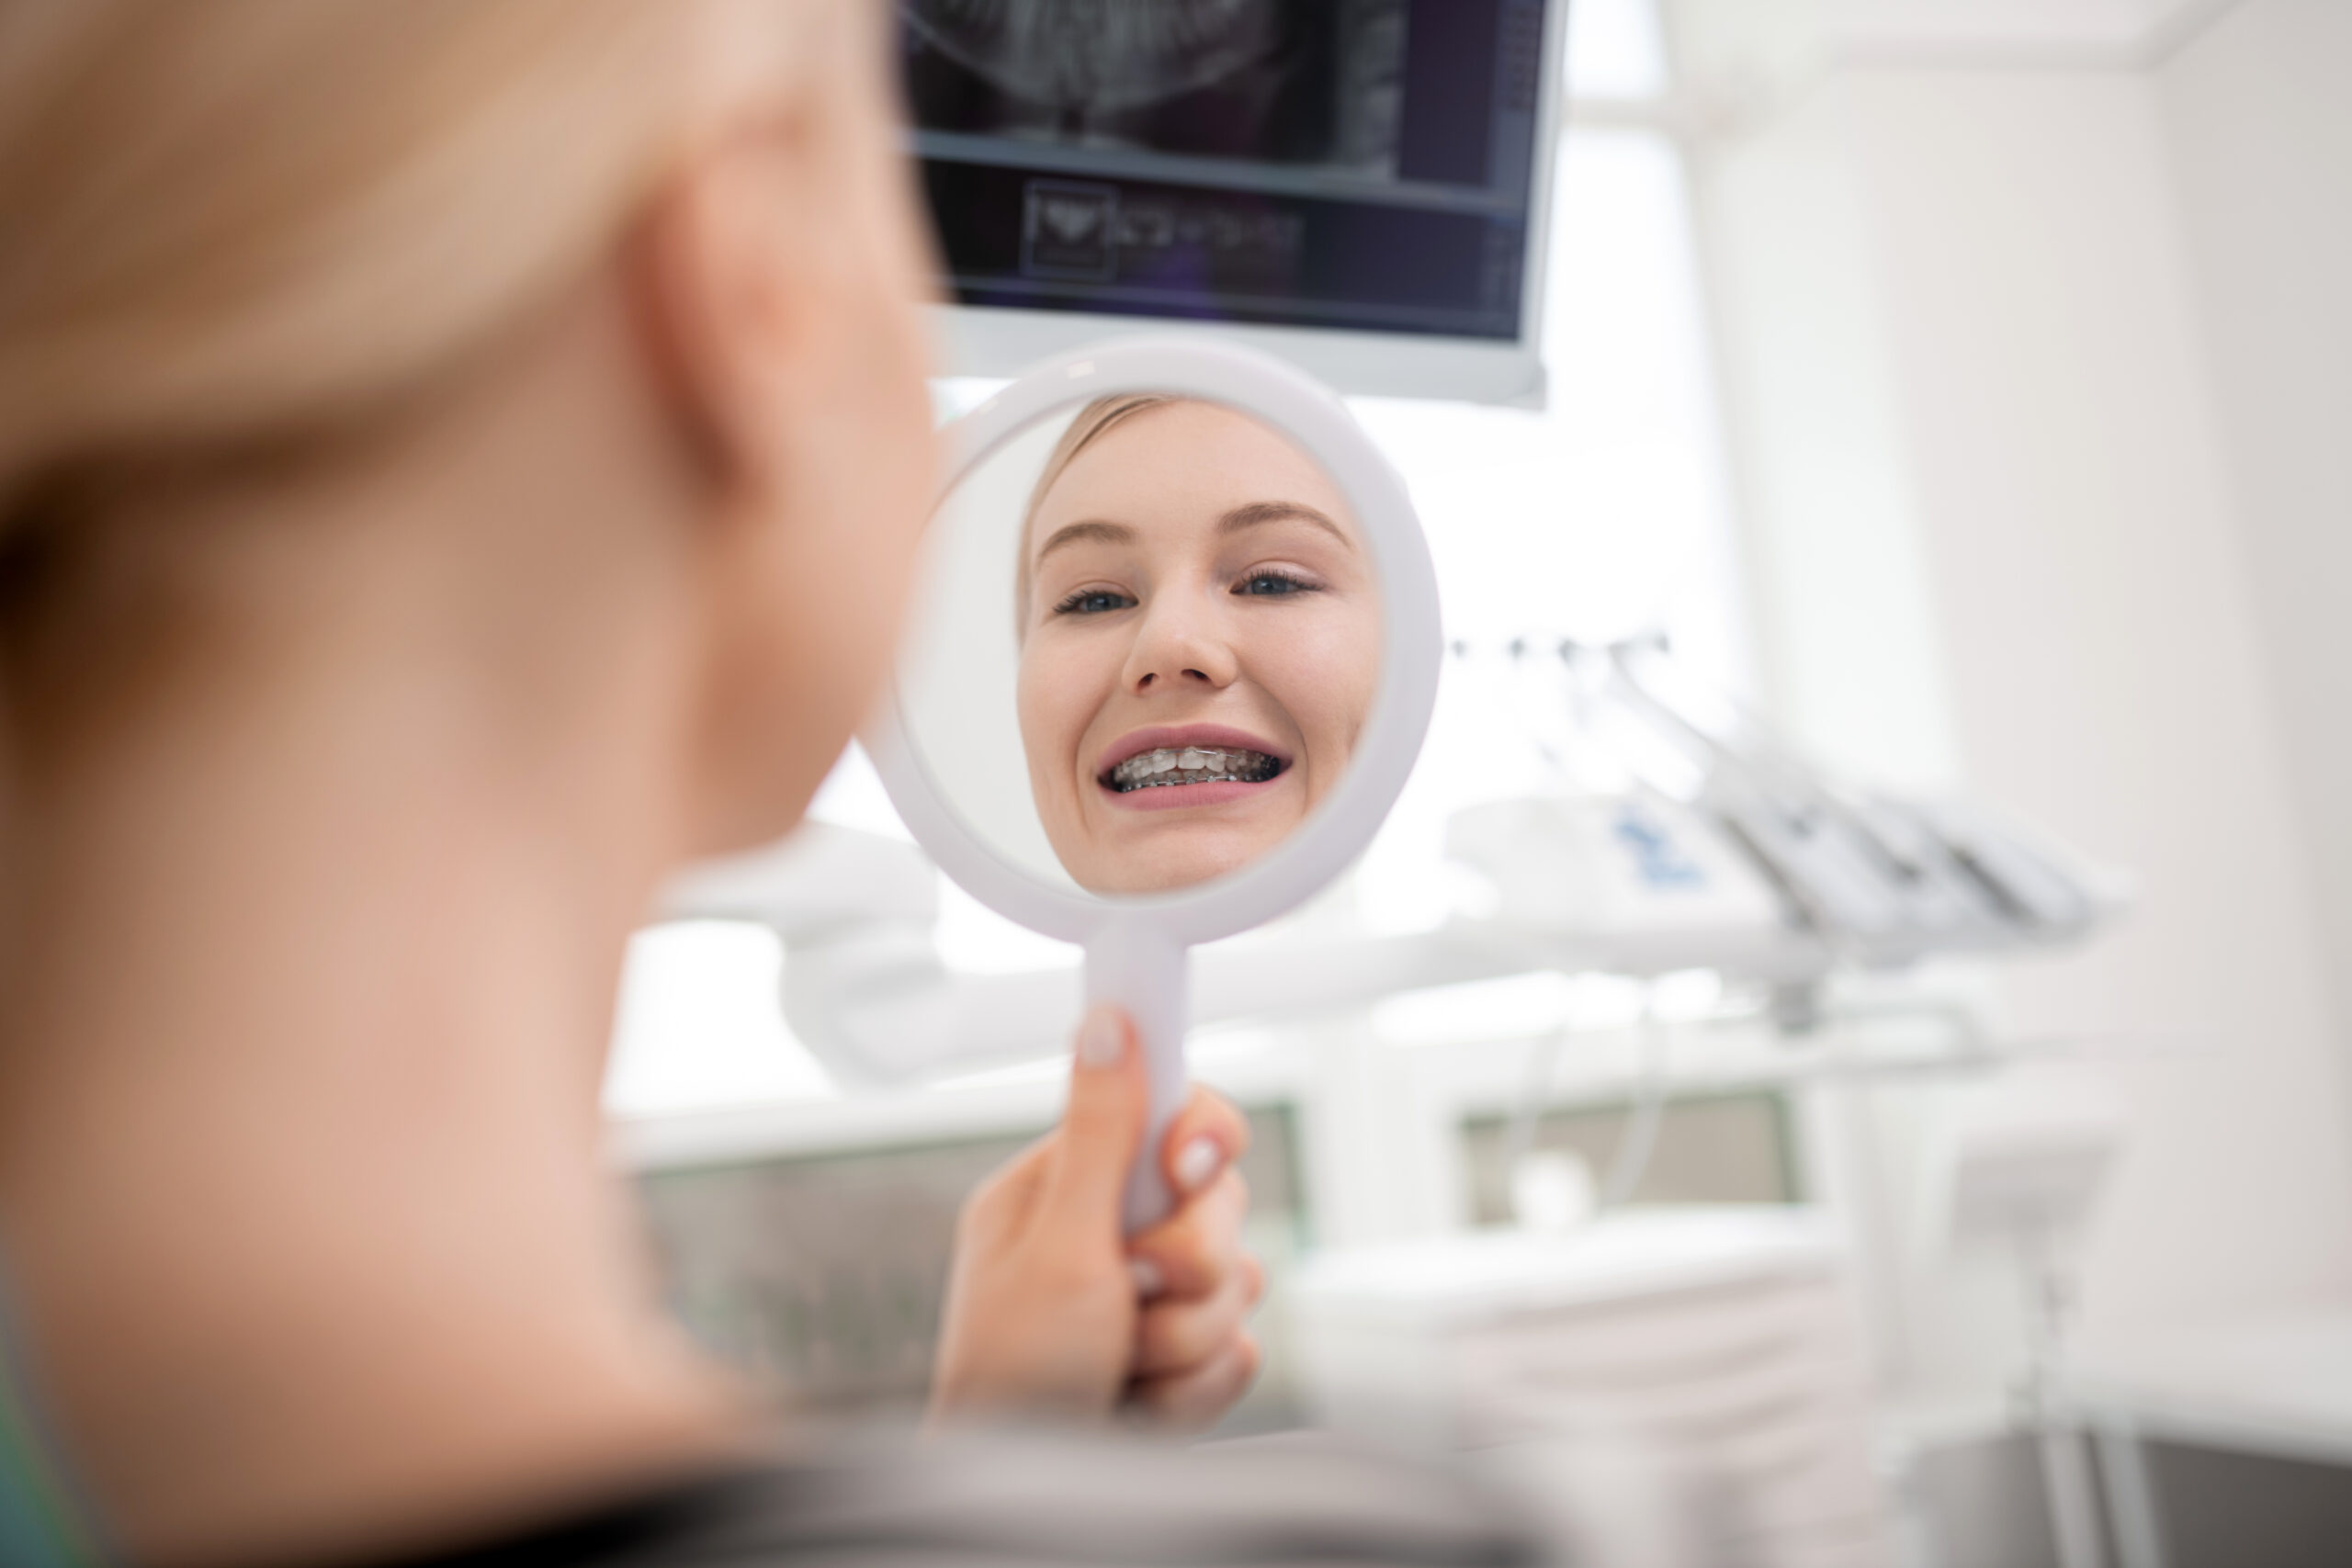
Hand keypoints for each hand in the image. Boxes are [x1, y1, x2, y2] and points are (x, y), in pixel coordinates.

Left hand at [927, 1005, 1263, 1431]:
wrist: (1021, 1498)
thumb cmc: (1010, 1377)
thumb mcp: (1057, 1245)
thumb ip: (1099, 1136)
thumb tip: (1108, 1020)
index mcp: (1062, 1188)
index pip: (1161, 1109)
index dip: (1197, 1130)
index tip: (1190, 1164)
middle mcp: (1107, 1234)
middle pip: (1216, 1198)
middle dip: (1189, 1261)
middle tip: (1132, 1292)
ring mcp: (1148, 1299)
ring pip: (1238, 1281)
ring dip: (1184, 1335)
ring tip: (1119, 1362)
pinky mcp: (1181, 1358)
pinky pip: (1239, 1351)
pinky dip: (1193, 1386)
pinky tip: (1138, 1399)